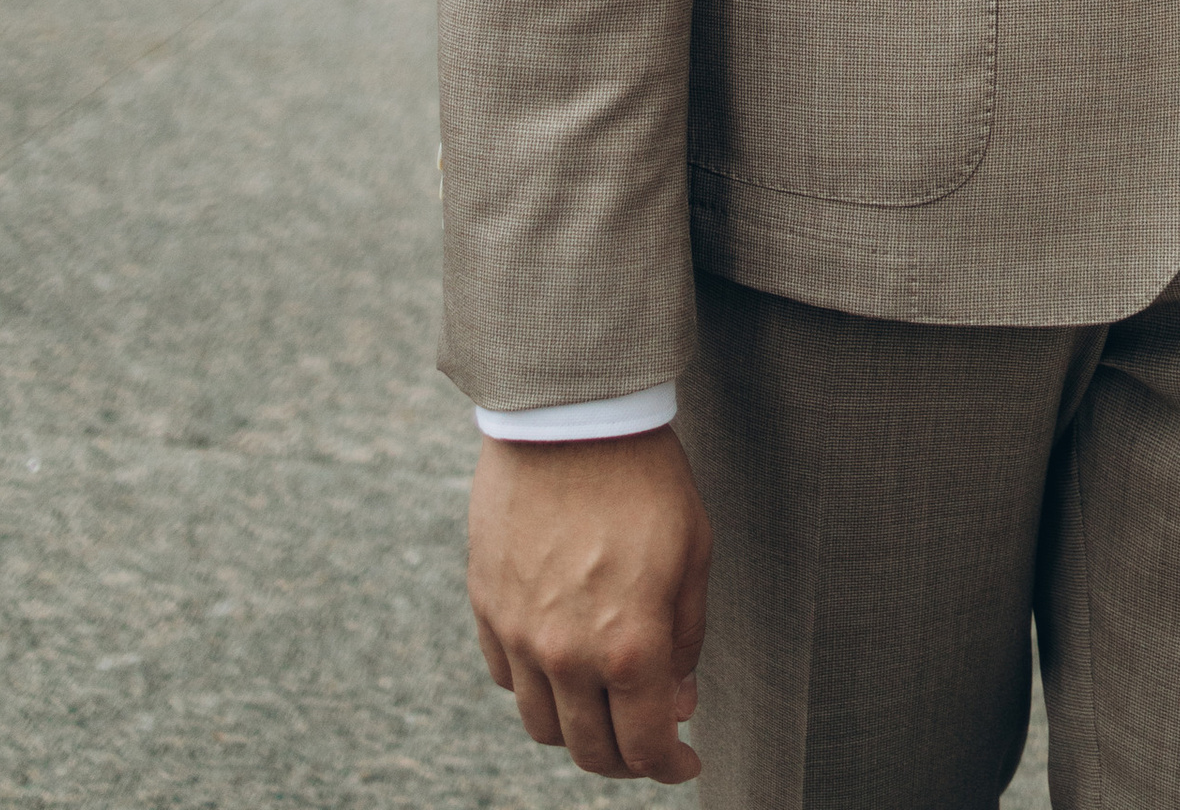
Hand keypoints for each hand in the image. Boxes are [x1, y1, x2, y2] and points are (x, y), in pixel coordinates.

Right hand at [469, 425, 711, 782]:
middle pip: (590, 750)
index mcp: (629, 644)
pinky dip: (537, 685)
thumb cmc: (644, 477)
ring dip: (578, 727)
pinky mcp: (485, 605)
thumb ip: (686, 639)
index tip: (685, 761)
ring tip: (605, 698)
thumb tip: (676, 701)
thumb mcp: (693, 552)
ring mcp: (517, 633)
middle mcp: (566, 653)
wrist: (571, 414)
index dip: (670, 765)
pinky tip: (564, 658)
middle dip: (626, 757)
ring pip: (542, 724)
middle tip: (648, 736)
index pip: (645, 747)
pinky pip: (507, 677)